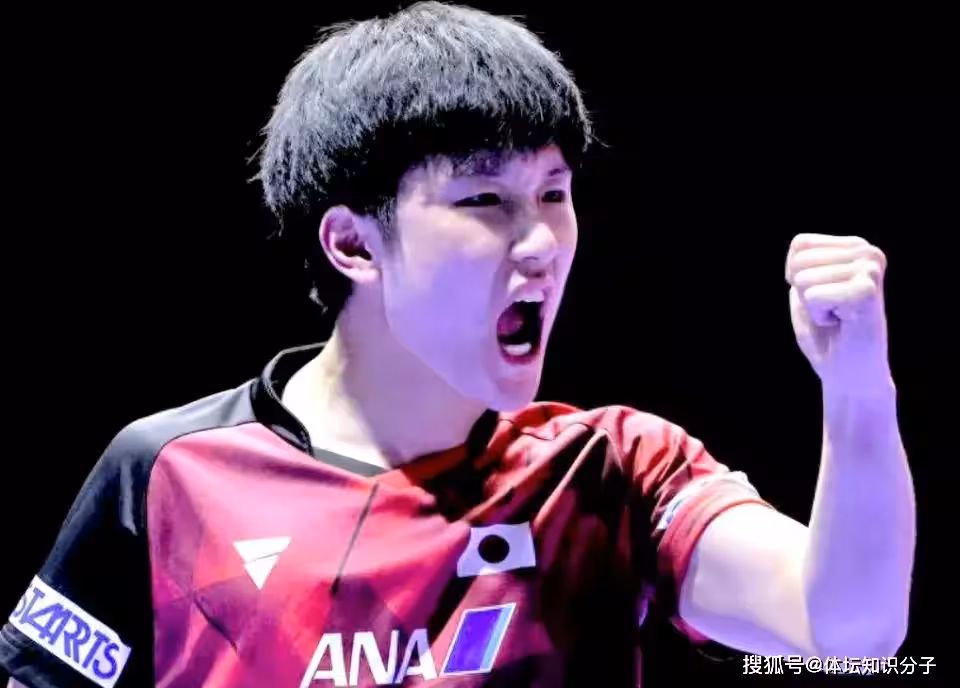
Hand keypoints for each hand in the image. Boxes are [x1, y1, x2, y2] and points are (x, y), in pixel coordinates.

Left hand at [785, 234, 892, 396]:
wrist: (851, 375)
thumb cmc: (826, 336)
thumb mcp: (805, 291)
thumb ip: (802, 266)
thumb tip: (797, 247)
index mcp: (856, 247)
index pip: (800, 244)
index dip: (796, 276)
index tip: (821, 298)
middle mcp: (868, 252)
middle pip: (800, 261)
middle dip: (804, 293)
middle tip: (831, 312)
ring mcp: (870, 270)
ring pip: (804, 279)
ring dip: (813, 307)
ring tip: (837, 318)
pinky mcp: (867, 290)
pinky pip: (812, 296)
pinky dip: (818, 316)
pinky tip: (841, 324)